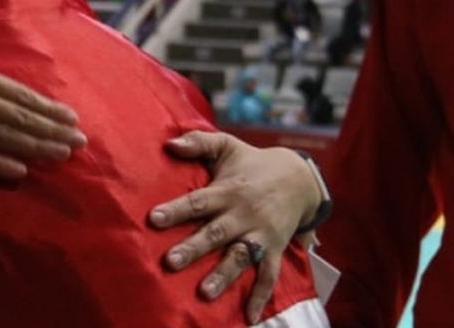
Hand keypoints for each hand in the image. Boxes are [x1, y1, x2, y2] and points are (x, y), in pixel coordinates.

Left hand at [148, 131, 321, 323]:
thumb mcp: (227, 145)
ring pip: (240, 256)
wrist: (299, 178)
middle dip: (194, 248)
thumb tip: (169, 143)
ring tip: (205, 293)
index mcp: (228, 190)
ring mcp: (260, 234)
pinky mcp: (275, 249)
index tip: (154, 218)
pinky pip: (269, 274)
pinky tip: (249, 316)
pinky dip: (261, 296)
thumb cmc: (252, 162)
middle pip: (216, 233)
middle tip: (170, 262)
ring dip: (223, 275)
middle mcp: (243, 214)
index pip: (198, 201)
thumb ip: (198, 142)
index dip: (176, 209)